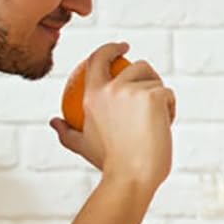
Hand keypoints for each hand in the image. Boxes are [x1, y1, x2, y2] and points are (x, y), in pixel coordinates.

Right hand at [52, 42, 175, 191]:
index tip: (122, 47)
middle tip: (154, 93)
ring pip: (156, 81)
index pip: (99, 59)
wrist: (131, 177)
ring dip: (160, 97)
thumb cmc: (109, 164)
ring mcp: (133, 90)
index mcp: (92, 95)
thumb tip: (54, 122)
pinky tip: (164, 126)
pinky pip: (168, 94)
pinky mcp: (154, 95)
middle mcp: (111, 88)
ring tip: (156, 121)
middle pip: (138, 65)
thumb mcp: (82, 145)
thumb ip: (66, 132)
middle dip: (148, 77)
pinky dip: (170, 109)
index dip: (111, 48)